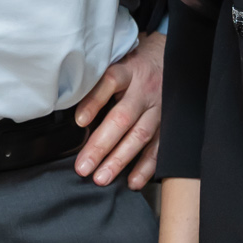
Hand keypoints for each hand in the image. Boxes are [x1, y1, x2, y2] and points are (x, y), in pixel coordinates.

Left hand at [75, 31, 164, 187]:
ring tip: (102, 178)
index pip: (110, 83)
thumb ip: (99, 85)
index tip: (79, 121)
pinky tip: (132, 181)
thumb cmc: (133, 67)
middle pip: (122, 118)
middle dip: (102, 145)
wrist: (168, 60)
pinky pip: (158, 147)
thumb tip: (74, 114)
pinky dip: (145, 167)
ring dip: (120, 159)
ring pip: (139, 135)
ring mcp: (158, 108)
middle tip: (84, 166)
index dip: (94, 101)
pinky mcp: (168, 123)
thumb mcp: (116, 63)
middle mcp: (143, 90)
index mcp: (128, 71)